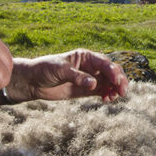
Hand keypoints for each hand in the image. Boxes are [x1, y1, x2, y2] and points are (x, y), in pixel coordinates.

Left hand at [4, 49, 127, 102]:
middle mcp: (90, 66)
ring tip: (114, 97)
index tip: (117, 81)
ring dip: (115, 88)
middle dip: (119, 80)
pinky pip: (103, 91)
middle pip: (111, 71)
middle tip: (122, 91)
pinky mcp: (87, 90)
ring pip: (110, 82)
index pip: (104, 62)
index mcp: (85, 56)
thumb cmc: (44, 70)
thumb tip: (94, 84)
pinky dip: (108, 94)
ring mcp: (90, 78)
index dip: (113, 71)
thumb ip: (77, 77)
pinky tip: (107, 99)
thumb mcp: (60, 71)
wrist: (33, 82)